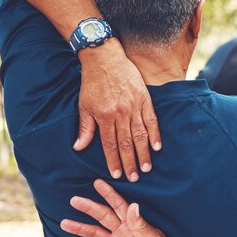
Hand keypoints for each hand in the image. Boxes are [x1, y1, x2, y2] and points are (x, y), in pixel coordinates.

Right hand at [60, 179, 182, 236]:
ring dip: (81, 229)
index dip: (108, 194)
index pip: (118, 205)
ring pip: (96, 235)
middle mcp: (122, 231)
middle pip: (103, 217)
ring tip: (65, 223)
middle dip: (89, 208)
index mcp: (133, 223)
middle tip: (74, 200)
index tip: (97, 182)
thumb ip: (141, 225)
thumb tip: (133, 205)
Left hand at [75, 39, 161, 181]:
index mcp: (104, 116)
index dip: (114, 161)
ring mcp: (134, 106)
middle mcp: (121, 113)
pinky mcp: (144, 99)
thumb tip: (79, 147)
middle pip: (127, 143)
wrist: (105, 58)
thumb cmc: (92, 83)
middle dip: (131, 162)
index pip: (110, 144)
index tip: (117, 174)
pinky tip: (157, 146)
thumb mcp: (84, 105)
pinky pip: (151, 120)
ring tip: (147, 167)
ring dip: (144, 153)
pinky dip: (155, 134)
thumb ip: (85, 127)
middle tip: (135, 178)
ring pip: (140, 135)